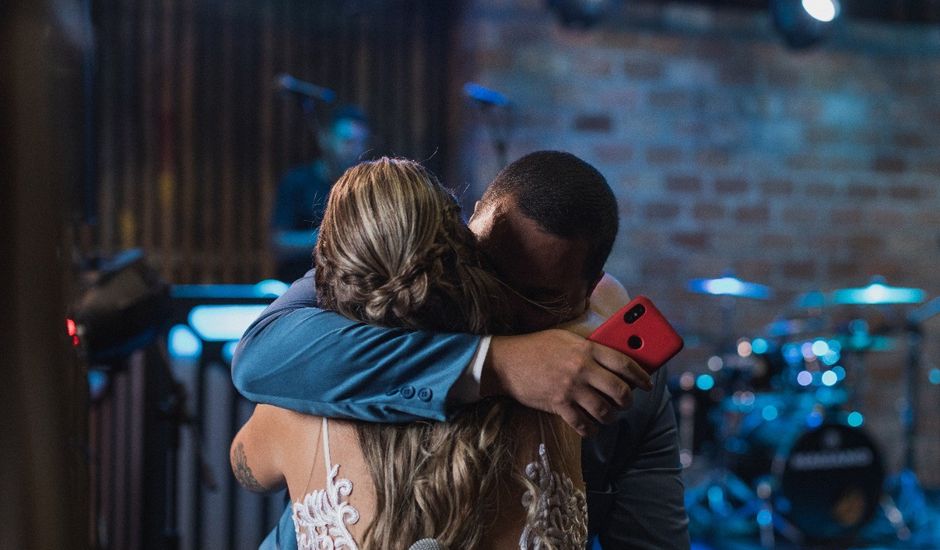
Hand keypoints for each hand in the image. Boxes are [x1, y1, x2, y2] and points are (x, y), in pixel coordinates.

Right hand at [481, 329, 651, 436]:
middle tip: (626, 402)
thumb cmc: (537, 347)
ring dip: (611, 416)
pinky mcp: (558, 405)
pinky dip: (592, 429)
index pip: (624, 363)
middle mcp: (582, 369)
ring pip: (604, 410)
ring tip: (609, 414)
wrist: (505, 361)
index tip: (648, 383)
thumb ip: (589, 348)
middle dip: (628, 400)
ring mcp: (570, 388)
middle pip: (619, 390)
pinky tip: (592, 426)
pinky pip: (584, 424)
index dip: (641, 375)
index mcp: (586, 349)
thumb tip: (615, 362)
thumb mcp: (566, 338)